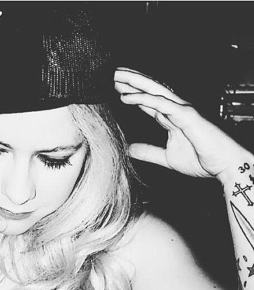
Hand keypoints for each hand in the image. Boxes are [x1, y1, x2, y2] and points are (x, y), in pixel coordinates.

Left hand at [114, 67, 246, 181]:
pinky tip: (126, 96)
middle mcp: (175, 109)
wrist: (225, 166)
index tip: (117, 88)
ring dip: (134, 82)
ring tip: (116, 77)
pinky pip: (160, 104)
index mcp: (171, 117)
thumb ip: (148, 152)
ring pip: (153, 90)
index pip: (148, 101)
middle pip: (149, 90)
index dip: (133, 94)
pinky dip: (142, 99)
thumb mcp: (166, 157)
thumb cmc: (202, 160)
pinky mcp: (186, 115)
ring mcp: (181, 110)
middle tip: (113, 74)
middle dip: (131, 81)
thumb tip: (129, 150)